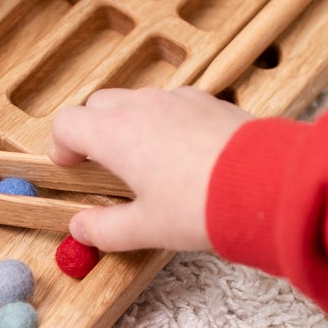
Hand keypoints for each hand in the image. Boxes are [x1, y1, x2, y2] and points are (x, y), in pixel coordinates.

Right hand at [50, 87, 250, 251]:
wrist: (265, 183)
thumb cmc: (200, 205)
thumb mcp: (147, 228)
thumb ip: (106, 229)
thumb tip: (81, 229)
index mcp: (114, 133)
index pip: (67, 123)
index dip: (62, 145)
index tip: (71, 166)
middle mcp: (141, 106)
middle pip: (99, 104)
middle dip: (94, 130)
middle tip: (105, 165)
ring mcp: (177, 98)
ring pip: (137, 100)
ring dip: (130, 123)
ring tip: (147, 162)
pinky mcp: (209, 100)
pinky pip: (173, 103)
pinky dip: (166, 121)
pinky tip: (185, 155)